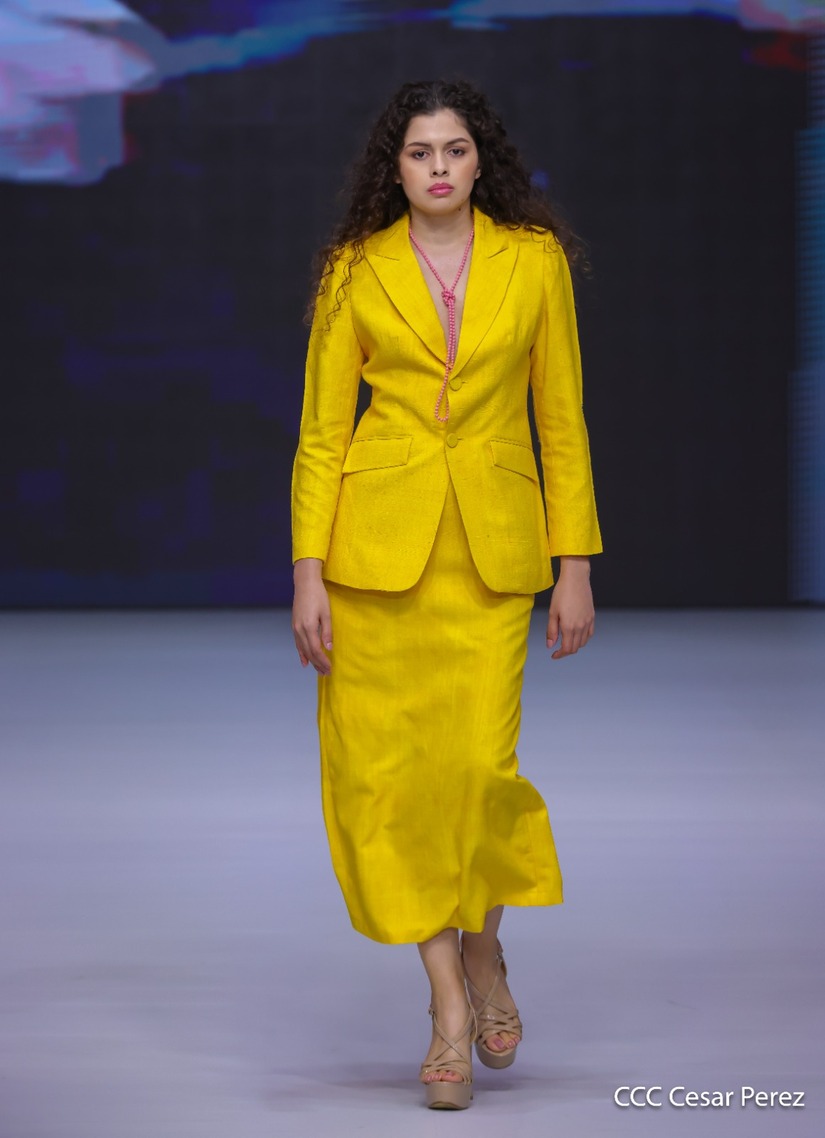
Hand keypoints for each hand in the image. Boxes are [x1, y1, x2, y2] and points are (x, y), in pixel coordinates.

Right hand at [291, 558, 332, 674]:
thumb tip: (329, 647)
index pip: (316, 650)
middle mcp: (299, 630)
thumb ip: (327, 631)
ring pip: (303, 649)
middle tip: (326, 673)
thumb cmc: (318, 596)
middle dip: (318, 664)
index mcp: (309, 627)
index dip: (323, 660)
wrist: (305, 583)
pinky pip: (297, 644)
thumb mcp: (326, 613)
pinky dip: (301, 654)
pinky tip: (305, 662)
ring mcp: (295, 628)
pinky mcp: (294, 625)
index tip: (330, 668)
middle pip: (309, 652)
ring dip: (311, 661)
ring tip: (318, 670)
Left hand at [546, 556, 594, 659]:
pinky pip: (590, 634)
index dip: (559, 655)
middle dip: (566, 651)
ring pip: (583, 642)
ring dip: (574, 645)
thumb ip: (551, 631)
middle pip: (575, 647)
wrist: (576, 579)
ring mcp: (588, 622)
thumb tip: (550, 645)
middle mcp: (580, 627)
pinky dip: (583, 638)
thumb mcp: (552, 612)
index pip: (566, 649)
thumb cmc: (562, 593)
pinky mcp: (592, 617)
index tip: (554, 655)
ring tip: (566, 641)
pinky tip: (577, 635)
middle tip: (558, 650)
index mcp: (569, 627)